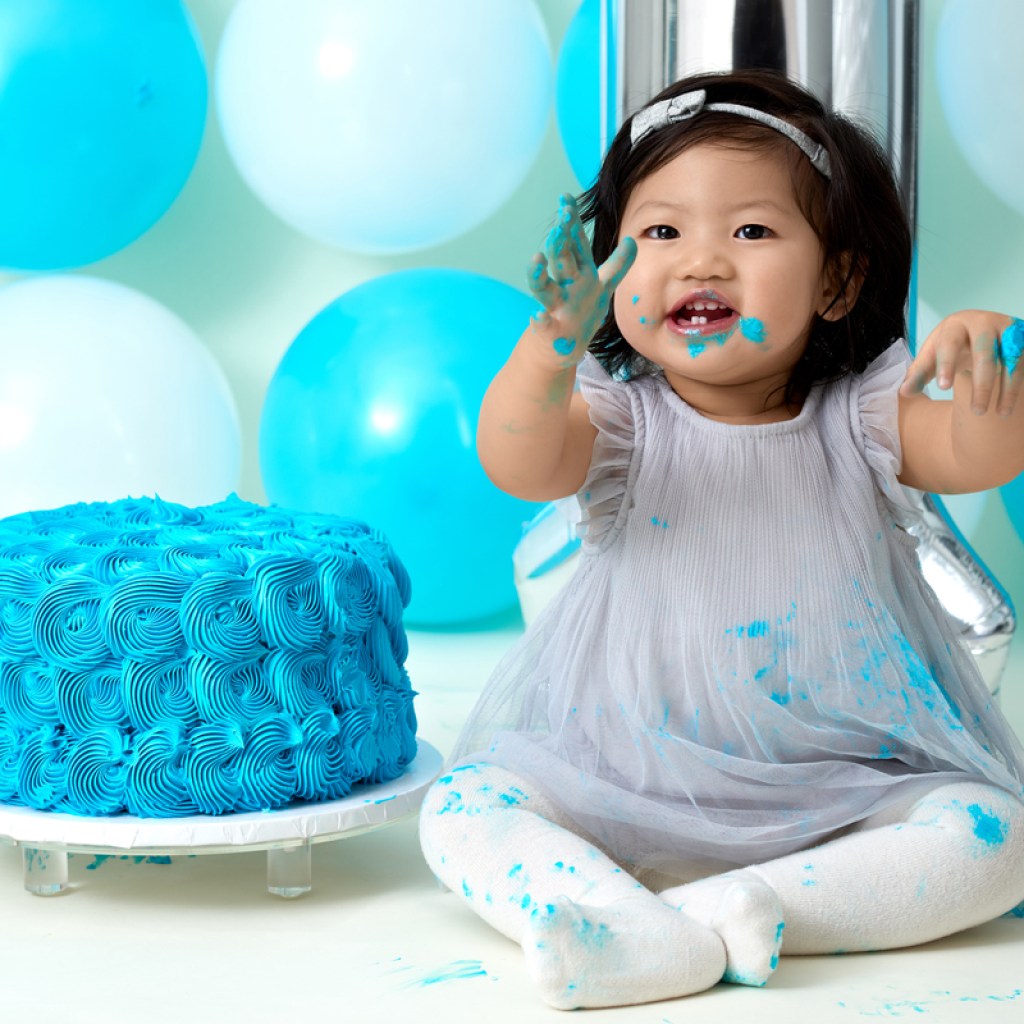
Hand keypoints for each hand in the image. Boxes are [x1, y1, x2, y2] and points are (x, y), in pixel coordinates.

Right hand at [526, 194, 635, 365]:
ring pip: (545, 289)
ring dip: (539, 275)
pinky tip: (536, 316)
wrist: (562, 346)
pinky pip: (544, 325)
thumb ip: (618, 264)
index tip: (565, 197)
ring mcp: (556, 307)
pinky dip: (540, 321)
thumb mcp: (603, 286)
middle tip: (561, 221)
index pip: (574, 242)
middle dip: (560, 242)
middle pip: (561, 261)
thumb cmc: (583, 311)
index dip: (571, 222)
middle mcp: (565, 285)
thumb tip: (634, 239)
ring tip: (537, 260)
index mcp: (578, 272)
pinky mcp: (551, 330)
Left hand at [900, 310, 1023, 415]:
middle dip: (982, 384)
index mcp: (955, 325)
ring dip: (1008, 388)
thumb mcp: (931, 357)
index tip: (943, 388)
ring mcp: (1007, 329)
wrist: (977, 329)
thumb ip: (918, 374)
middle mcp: (983, 322)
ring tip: (1001, 414)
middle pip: (984, 353)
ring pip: (1012, 359)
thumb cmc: (950, 346)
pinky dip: (1019, 384)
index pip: (949, 344)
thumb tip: (904, 392)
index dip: (946, 365)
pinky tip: (1012, 403)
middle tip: (977, 412)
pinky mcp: (1023, 339)